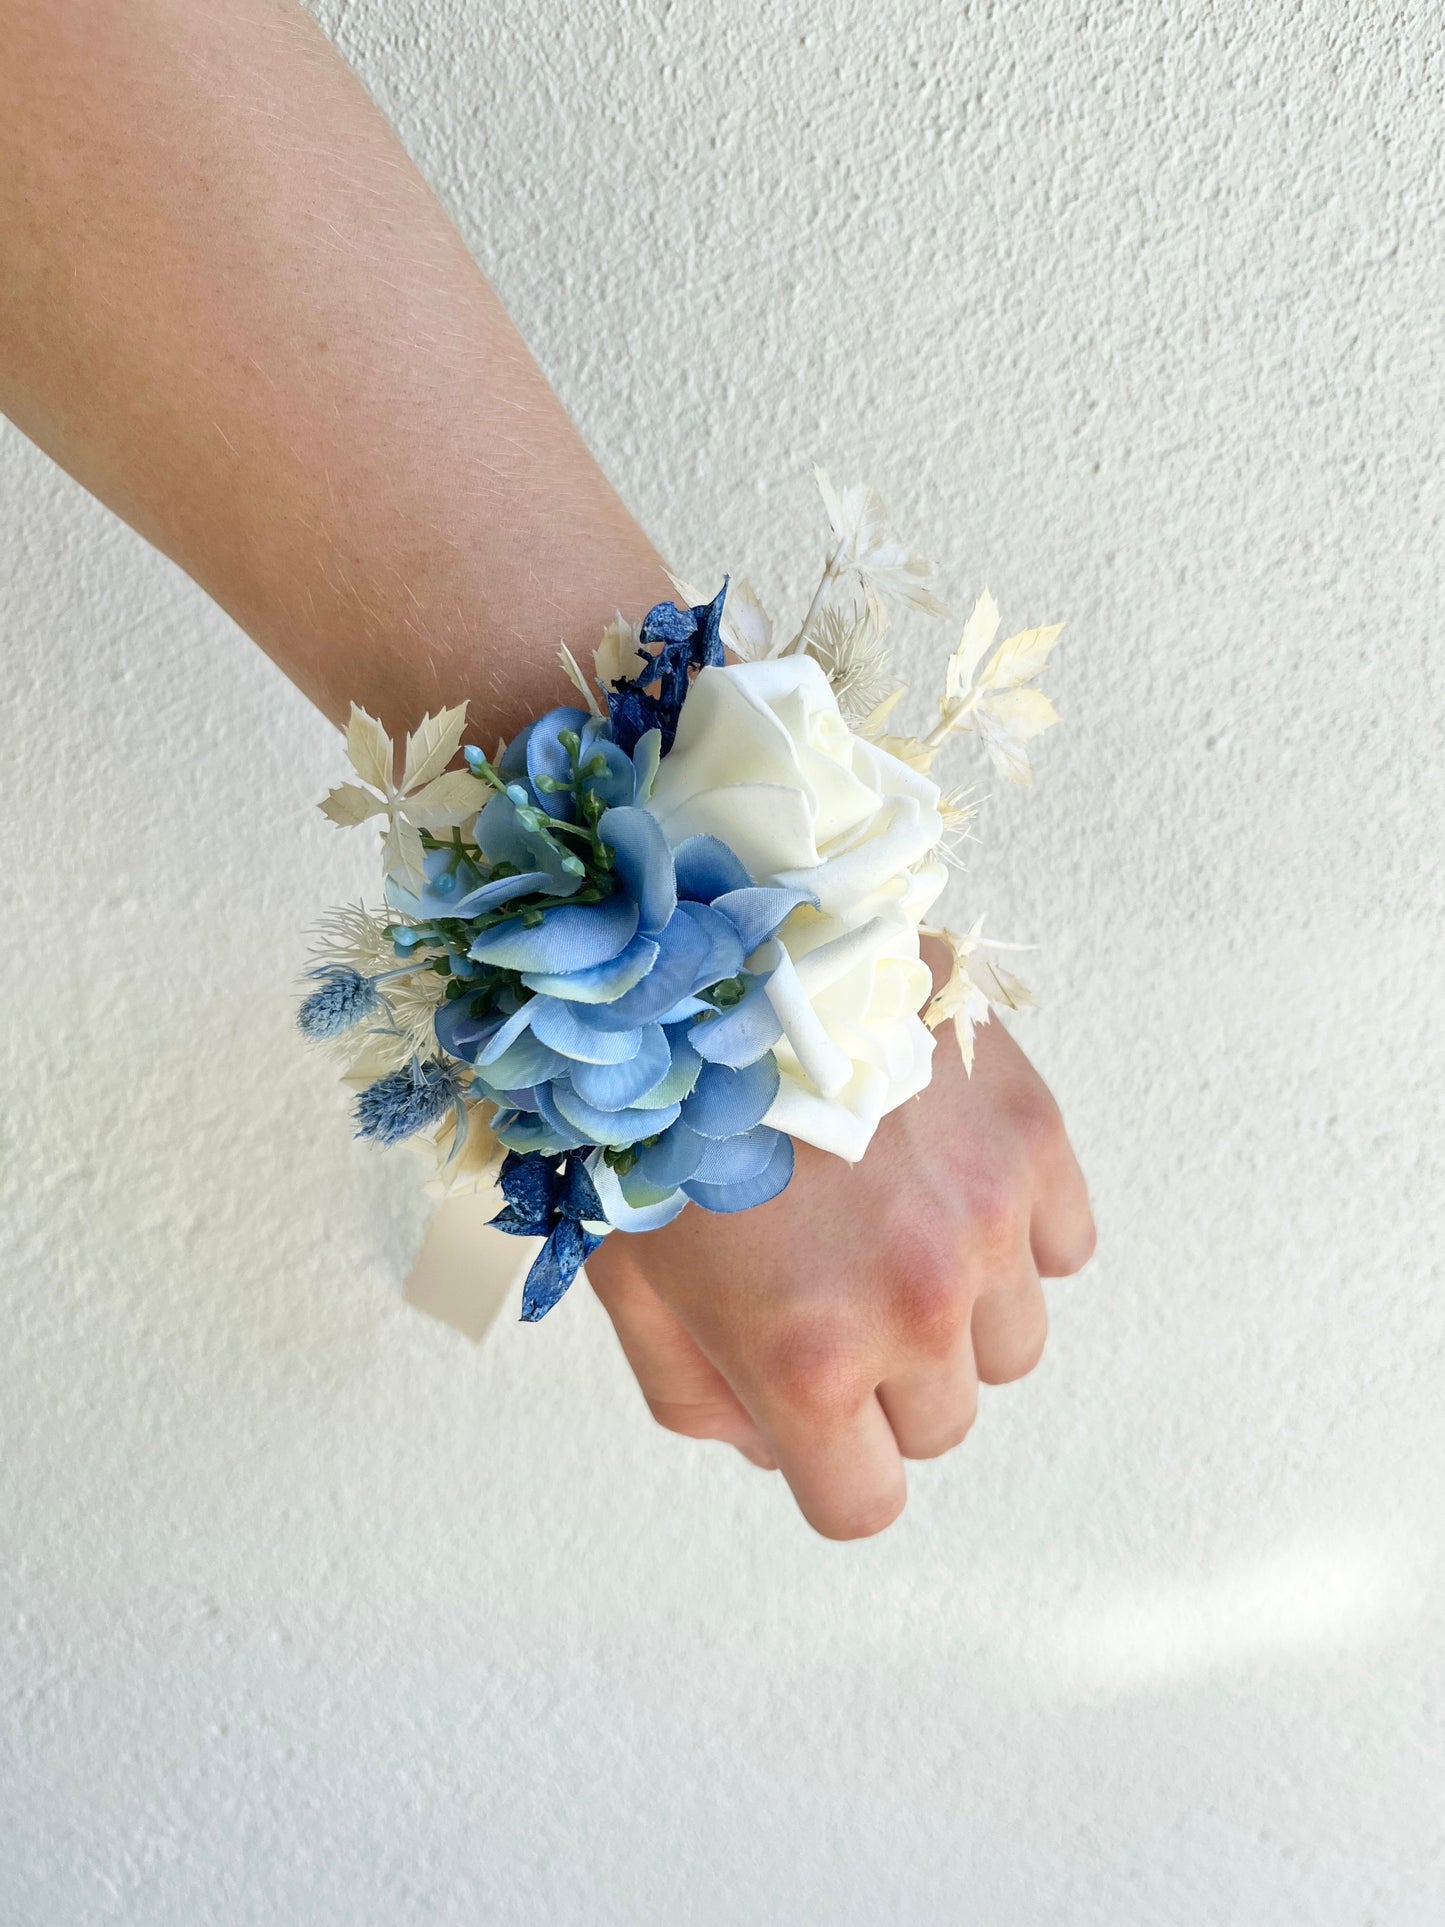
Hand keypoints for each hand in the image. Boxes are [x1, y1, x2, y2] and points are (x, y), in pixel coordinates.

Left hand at [586, 940, 1096, 1537]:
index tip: (810, 1414)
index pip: (865, 1504)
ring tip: (886, 1225)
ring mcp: (989, 1221)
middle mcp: (917, 1305)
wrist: (714, 947)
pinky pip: (1064, 1248)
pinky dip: (1017, 1236)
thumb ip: (697, 1396)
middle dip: (884, 1383)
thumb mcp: (630, 1277)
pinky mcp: (1032, 1138)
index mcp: (808, 1357)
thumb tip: (776, 1442)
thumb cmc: (656, 1109)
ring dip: (958, 1314)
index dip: (831, 1468)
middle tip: (827, 1290)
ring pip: (1012, 1345)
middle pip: (940, 1425)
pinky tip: (944, 1179)